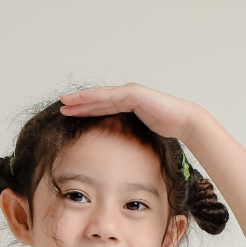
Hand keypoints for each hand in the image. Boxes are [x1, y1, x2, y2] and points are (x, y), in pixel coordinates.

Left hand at [58, 83, 201, 141]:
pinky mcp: (134, 94)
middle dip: (79, 103)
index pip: (102, 106)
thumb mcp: (142, 134)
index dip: (86, 109)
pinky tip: (83, 100)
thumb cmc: (167, 128)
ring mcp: (129, 93)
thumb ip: (131, 136)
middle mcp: (126, 95)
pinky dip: (96, 97)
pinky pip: (110, 96)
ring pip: (100, 96)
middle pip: (97, 99)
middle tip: (62, 105)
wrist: (183, 121)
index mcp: (127, 105)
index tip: (70, 113)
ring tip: (66, 102)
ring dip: (82, 99)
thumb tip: (121, 153)